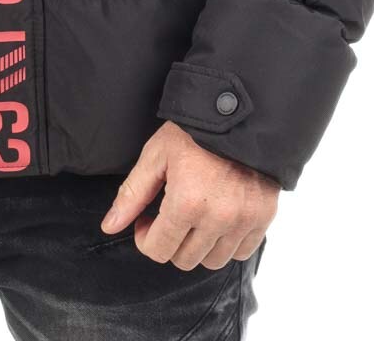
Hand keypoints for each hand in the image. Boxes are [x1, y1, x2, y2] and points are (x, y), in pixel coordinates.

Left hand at [100, 121, 278, 269]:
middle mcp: (218, 218)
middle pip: (184, 260)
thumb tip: (110, 226)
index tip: (146, 221)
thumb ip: (132, 193)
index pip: (158, 250)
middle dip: (170, 242)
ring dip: (198, 246)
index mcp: (187, 202)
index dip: (145, 238)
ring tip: (194, 217)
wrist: (240, 113)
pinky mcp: (264, 218)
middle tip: (168, 216)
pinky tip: (217, 218)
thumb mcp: (156, 155)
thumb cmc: (193, 131)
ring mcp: (244, 221)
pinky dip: (227, 243)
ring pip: (213, 261)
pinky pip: (242, 252)